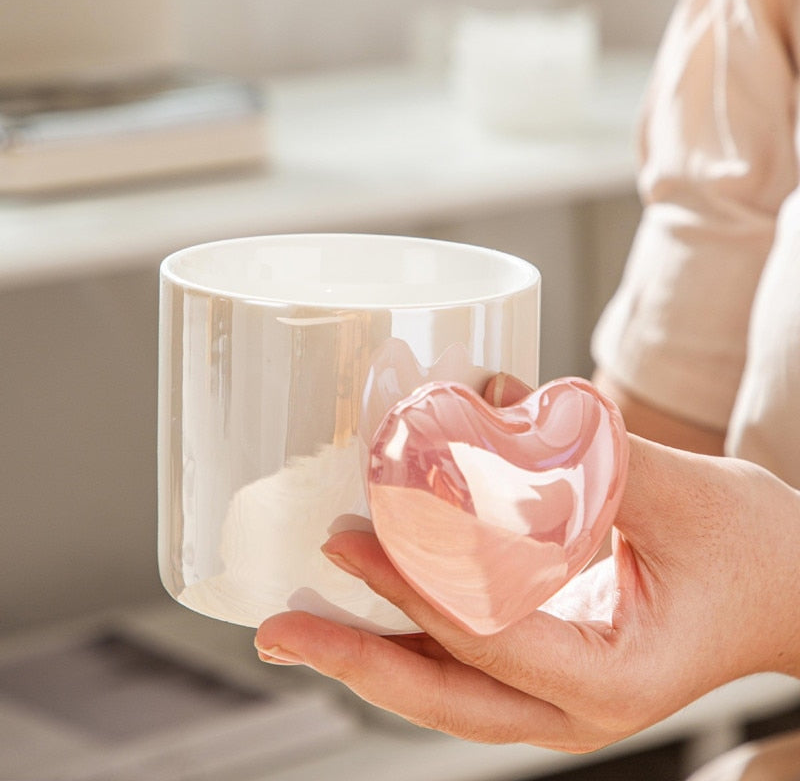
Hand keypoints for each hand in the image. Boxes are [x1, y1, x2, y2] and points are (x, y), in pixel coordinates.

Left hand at [255, 377, 799, 751]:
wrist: (784, 588)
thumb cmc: (753, 552)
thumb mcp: (684, 494)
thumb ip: (590, 449)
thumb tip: (494, 403)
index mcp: (614, 676)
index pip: (490, 640)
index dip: (414, 591)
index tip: (351, 542)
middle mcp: (576, 708)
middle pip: (445, 695)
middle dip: (358, 662)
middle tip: (281, 628)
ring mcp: (555, 698)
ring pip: (443, 690)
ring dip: (369, 655)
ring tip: (295, 626)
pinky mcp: (544, 668)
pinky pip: (459, 662)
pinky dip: (406, 635)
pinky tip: (362, 606)